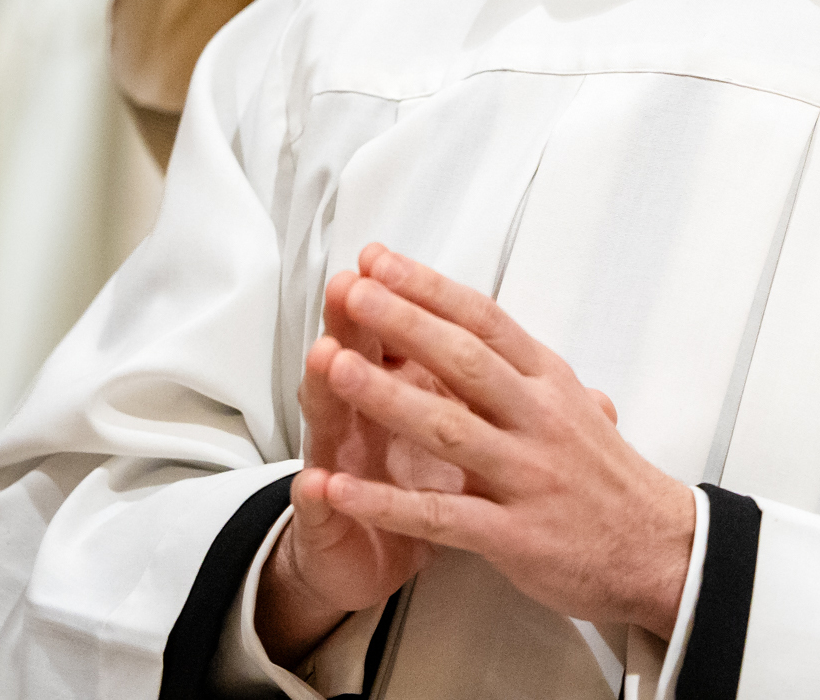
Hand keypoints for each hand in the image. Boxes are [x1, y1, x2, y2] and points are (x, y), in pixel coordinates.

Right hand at [258, 271, 463, 663]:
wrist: (366, 562)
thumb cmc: (412, 486)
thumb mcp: (450, 430)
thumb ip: (463, 380)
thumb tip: (504, 336)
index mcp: (398, 392)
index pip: (393, 335)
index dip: (395, 300)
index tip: (387, 258)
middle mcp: (361, 419)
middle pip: (354, 361)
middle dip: (354, 324)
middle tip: (348, 286)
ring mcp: (339, 467)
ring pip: (331, 423)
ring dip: (329, 391)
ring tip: (325, 359)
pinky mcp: (327, 523)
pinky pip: (323, 510)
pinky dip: (321, 497)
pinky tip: (315, 484)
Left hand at [313, 244, 697, 636]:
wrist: (662, 552)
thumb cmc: (609, 479)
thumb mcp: (577, 407)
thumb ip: (526, 370)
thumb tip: (487, 330)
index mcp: (549, 382)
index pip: (485, 320)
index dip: (430, 288)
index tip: (380, 261)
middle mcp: (539, 418)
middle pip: (463, 360)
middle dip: (403, 323)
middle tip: (351, 292)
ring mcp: (527, 475)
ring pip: (447, 428)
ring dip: (385, 396)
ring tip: (333, 368)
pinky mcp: (514, 534)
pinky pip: (439, 515)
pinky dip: (385, 502)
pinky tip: (339, 487)